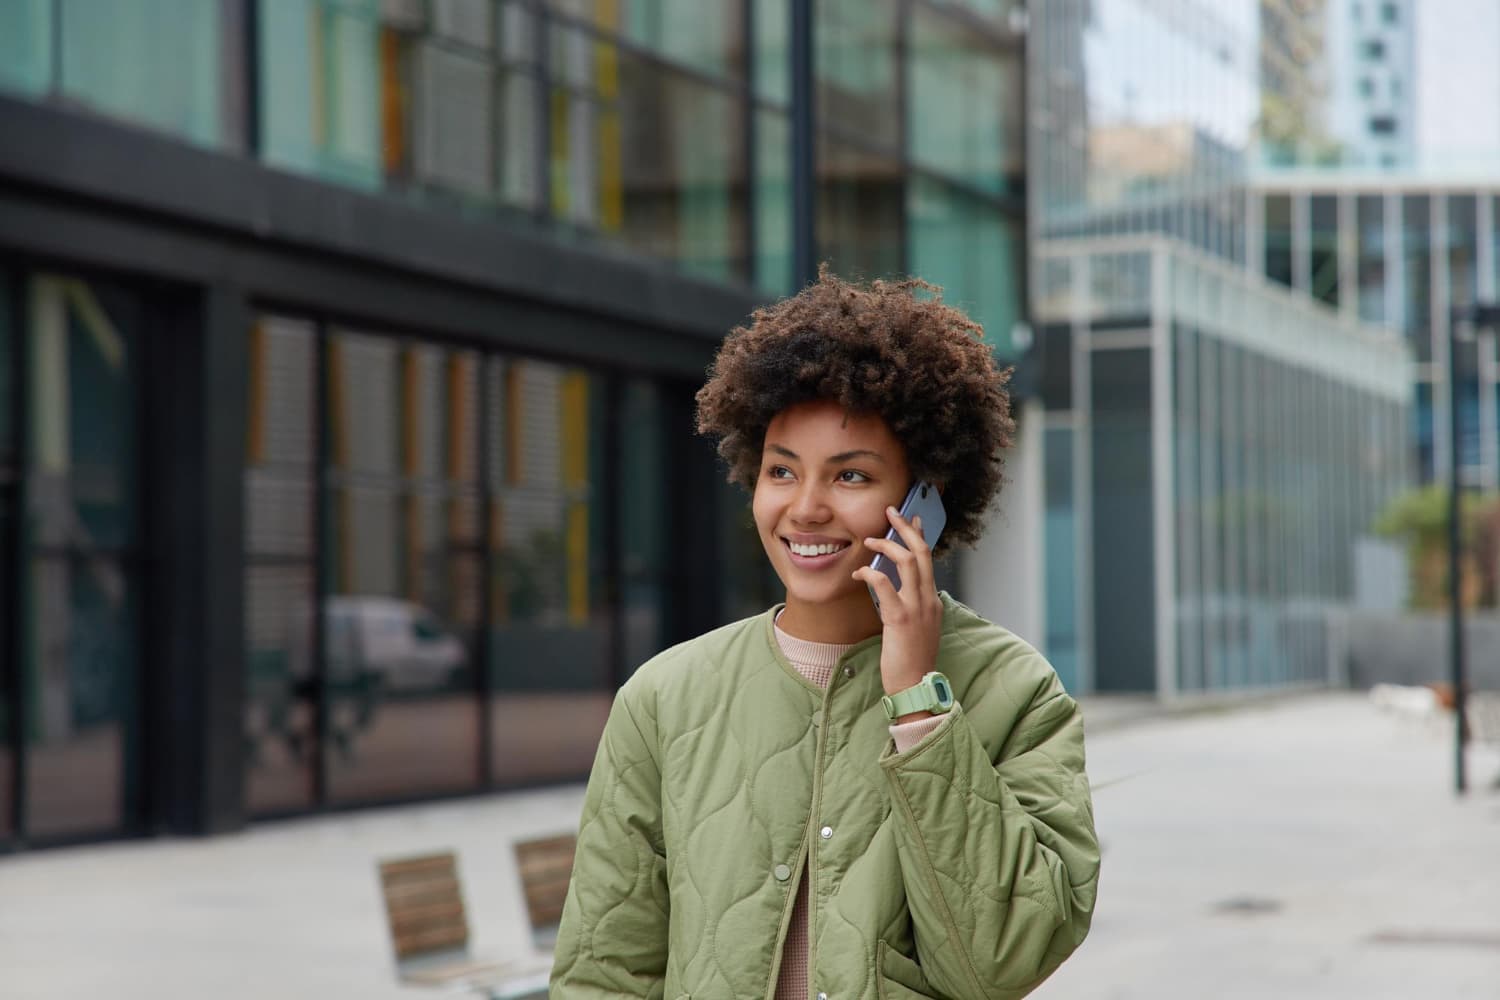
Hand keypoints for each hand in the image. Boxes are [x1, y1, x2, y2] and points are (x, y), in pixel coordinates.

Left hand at [851, 506, 942, 710]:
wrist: (916, 686)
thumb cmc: (912, 661)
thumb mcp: (917, 628)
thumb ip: (912, 607)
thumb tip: (898, 591)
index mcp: (932, 601)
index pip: (928, 560)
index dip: (919, 536)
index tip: (911, 519)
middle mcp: (929, 600)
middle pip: (921, 552)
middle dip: (905, 528)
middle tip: (890, 512)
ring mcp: (917, 608)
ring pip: (907, 562)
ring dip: (887, 545)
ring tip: (869, 539)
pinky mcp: (901, 619)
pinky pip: (886, 585)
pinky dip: (871, 572)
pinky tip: (859, 572)